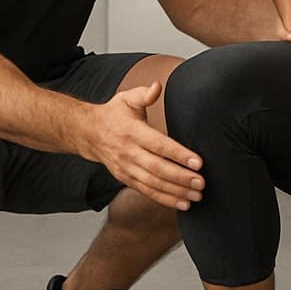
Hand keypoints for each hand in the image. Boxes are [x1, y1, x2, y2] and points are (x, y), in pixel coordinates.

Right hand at [82, 81, 205, 210]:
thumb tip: (157, 86)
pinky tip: (182, 203)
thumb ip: (144, 94)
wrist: (88, 133)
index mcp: (133, 132)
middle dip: (181, 177)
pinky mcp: (126, 179)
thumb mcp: (126, 99)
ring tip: (197, 195)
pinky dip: (165, 199)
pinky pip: (147, 191)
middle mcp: (129, 153)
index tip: (198, 162)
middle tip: (202, 182)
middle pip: (158, 168)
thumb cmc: (114, 114)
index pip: (159, 145)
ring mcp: (126, 168)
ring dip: (176, 191)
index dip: (179, 154)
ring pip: (154, 184)